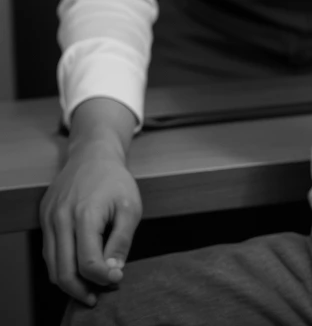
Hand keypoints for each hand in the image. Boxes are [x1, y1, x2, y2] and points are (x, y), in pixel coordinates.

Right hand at [40, 98, 140, 305]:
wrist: (93, 154)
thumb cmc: (115, 180)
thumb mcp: (130, 207)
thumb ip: (121, 242)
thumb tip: (112, 272)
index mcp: (85, 214)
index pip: (88, 262)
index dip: (103, 278)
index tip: (116, 279)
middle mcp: (61, 218)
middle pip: (63, 271)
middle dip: (81, 290)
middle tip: (98, 296)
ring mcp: (49, 218)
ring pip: (52, 266)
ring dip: (69, 283)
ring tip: (89, 286)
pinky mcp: (44, 217)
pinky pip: (49, 252)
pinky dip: (61, 266)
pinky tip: (78, 268)